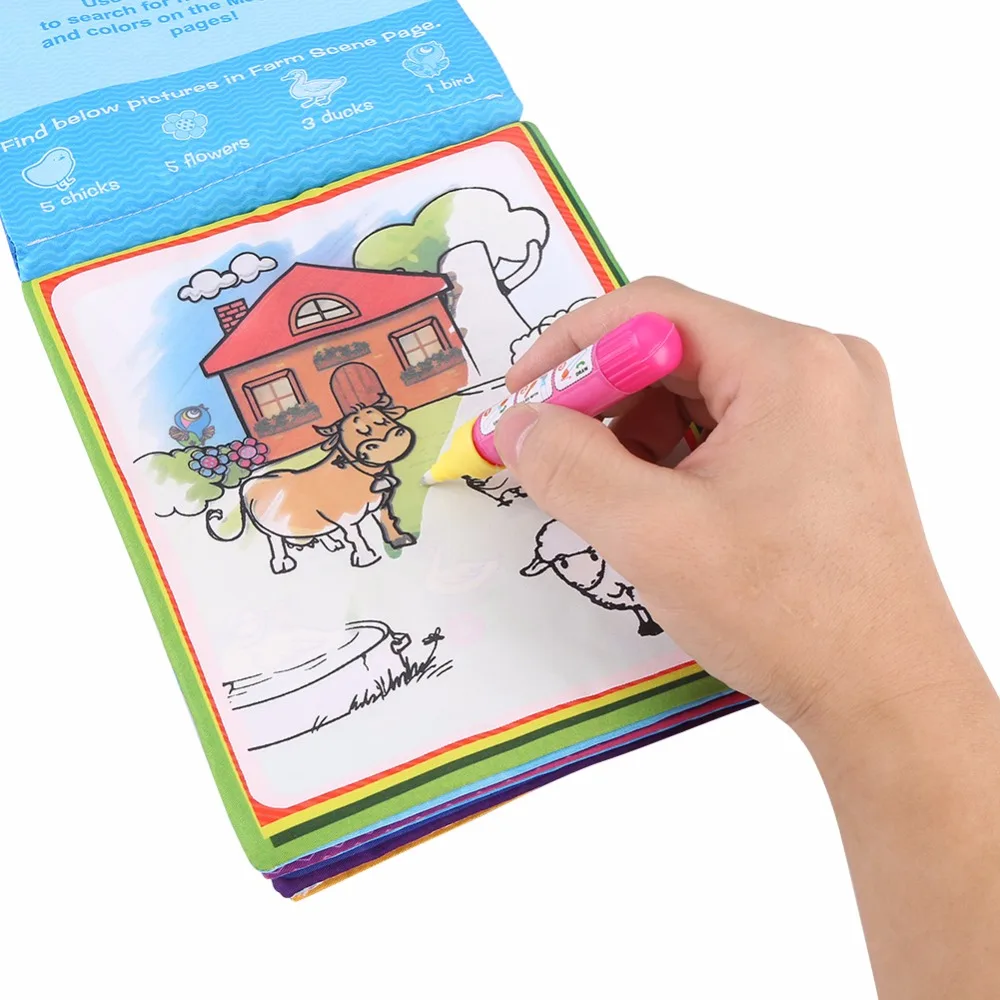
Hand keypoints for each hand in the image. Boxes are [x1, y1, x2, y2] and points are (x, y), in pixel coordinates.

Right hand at [495, 277, 982, 738]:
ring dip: (640, 433)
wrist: (887, 693)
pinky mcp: (831, 447)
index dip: (572, 349)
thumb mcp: (653, 535)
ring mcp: (833, 407)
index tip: (523, 400)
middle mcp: (822, 366)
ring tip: (615, 500)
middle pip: (677, 348)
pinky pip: (733, 424)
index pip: (652, 311)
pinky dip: (680, 454)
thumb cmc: (791, 615)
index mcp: (789, 363)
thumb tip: (515, 424)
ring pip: (701, 390)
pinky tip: (663, 507)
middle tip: (552, 456)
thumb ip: (568, 466)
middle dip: (604, 401)